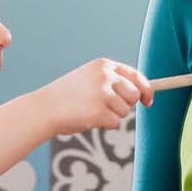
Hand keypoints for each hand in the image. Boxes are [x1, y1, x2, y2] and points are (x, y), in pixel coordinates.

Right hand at [32, 59, 152, 135]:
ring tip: (91, 111)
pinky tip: (88, 119)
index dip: (145, 89)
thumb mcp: (89, 79)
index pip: (135, 75)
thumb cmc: (68, 97)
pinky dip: (104, 125)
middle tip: (106, 108)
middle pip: (134, 95)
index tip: (148, 100)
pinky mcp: (100, 111)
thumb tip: (141, 94)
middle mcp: (105, 76)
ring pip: (125, 111)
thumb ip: (112, 82)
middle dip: (126, 105)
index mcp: (103, 65)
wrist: (44, 109)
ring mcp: (103, 93)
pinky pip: (115, 123)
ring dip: (112, 115)